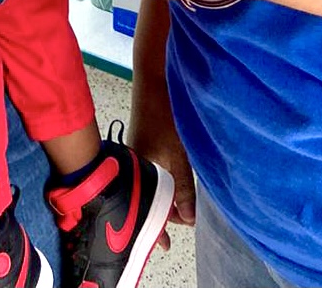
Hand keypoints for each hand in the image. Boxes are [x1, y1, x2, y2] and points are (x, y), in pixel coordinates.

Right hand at [129, 99, 194, 248]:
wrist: (155, 77)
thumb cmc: (166, 114)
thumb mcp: (179, 154)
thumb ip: (183, 189)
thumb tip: (188, 221)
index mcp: (137, 171)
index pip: (146, 209)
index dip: (158, 226)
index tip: (167, 245)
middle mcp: (133, 164)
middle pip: (146, 197)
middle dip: (161, 212)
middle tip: (179, 224)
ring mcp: (137, 152)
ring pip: (149, 184)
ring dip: (163, 195)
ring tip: (179, 208)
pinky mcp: (143, 141)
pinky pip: (150, 170)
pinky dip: (161, 180)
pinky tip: (173, 181)